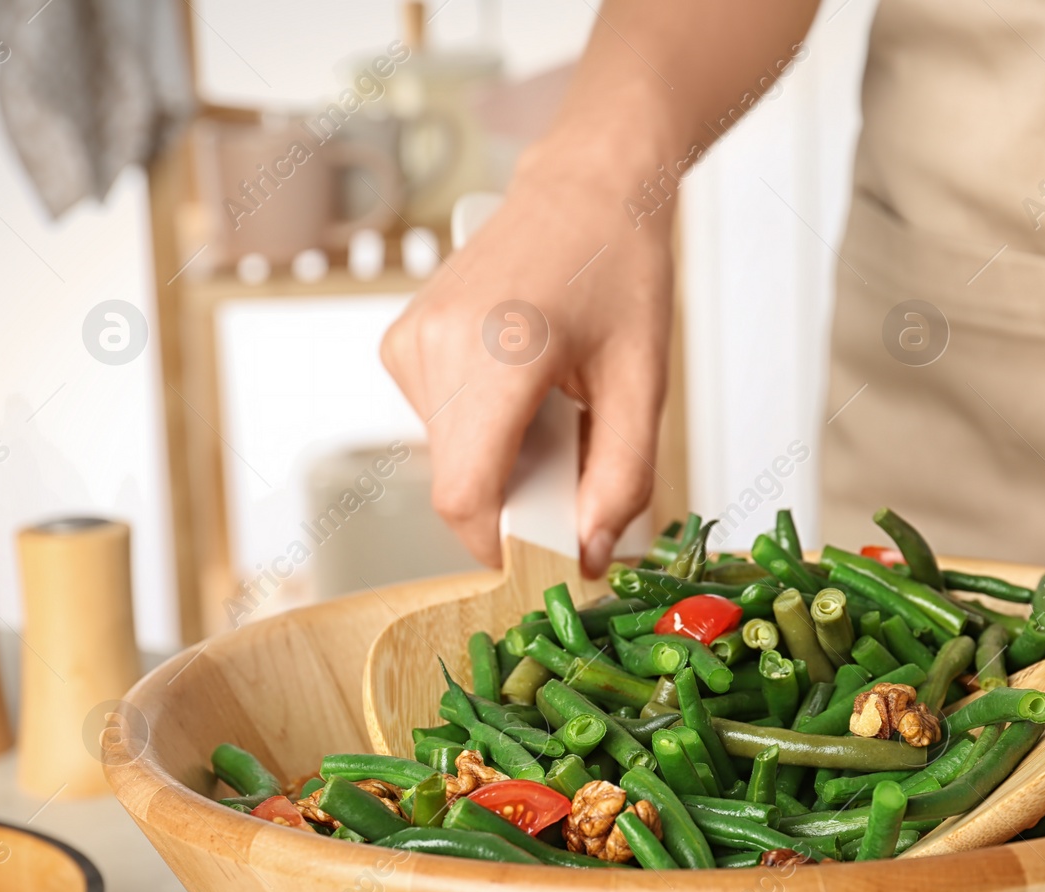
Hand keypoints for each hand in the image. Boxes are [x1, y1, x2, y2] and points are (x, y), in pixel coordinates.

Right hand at [382, 140, 673, 575]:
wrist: (586, 185)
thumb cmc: (620, 268)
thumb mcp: (643, 381)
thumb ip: (622, 477)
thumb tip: (590, 551)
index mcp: (496, 351)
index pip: (465, 495)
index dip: (504, 546)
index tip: (553, 552)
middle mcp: (434, 345)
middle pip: (459, 484)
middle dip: (519, 498)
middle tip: (576, 454)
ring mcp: (408, 342)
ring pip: (448, 460)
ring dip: (504, 463)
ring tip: (553, 406)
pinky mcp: (401, 343)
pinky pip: (440, 427)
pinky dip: (484, 432)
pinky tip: (522, 387)